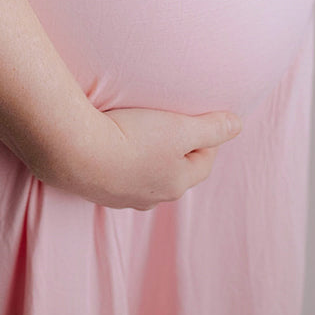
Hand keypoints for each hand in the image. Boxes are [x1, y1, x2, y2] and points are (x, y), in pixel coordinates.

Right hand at [54, 103, 243, 210]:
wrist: (77, 152)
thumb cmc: (133, 138)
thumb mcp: (180, 128)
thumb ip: (213, 127)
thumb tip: (237, 124)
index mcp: (176, 184)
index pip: (203, 162)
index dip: (206, 138)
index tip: (198, 117)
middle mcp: (151, 197)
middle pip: (174, 171)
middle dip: (176, 149)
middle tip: (169, 122)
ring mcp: (121, 196)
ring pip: (144, 174)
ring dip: (146, 155)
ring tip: (138, 129)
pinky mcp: (95, 188)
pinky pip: (116, 173)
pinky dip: (119, 158)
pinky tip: (109, 141)